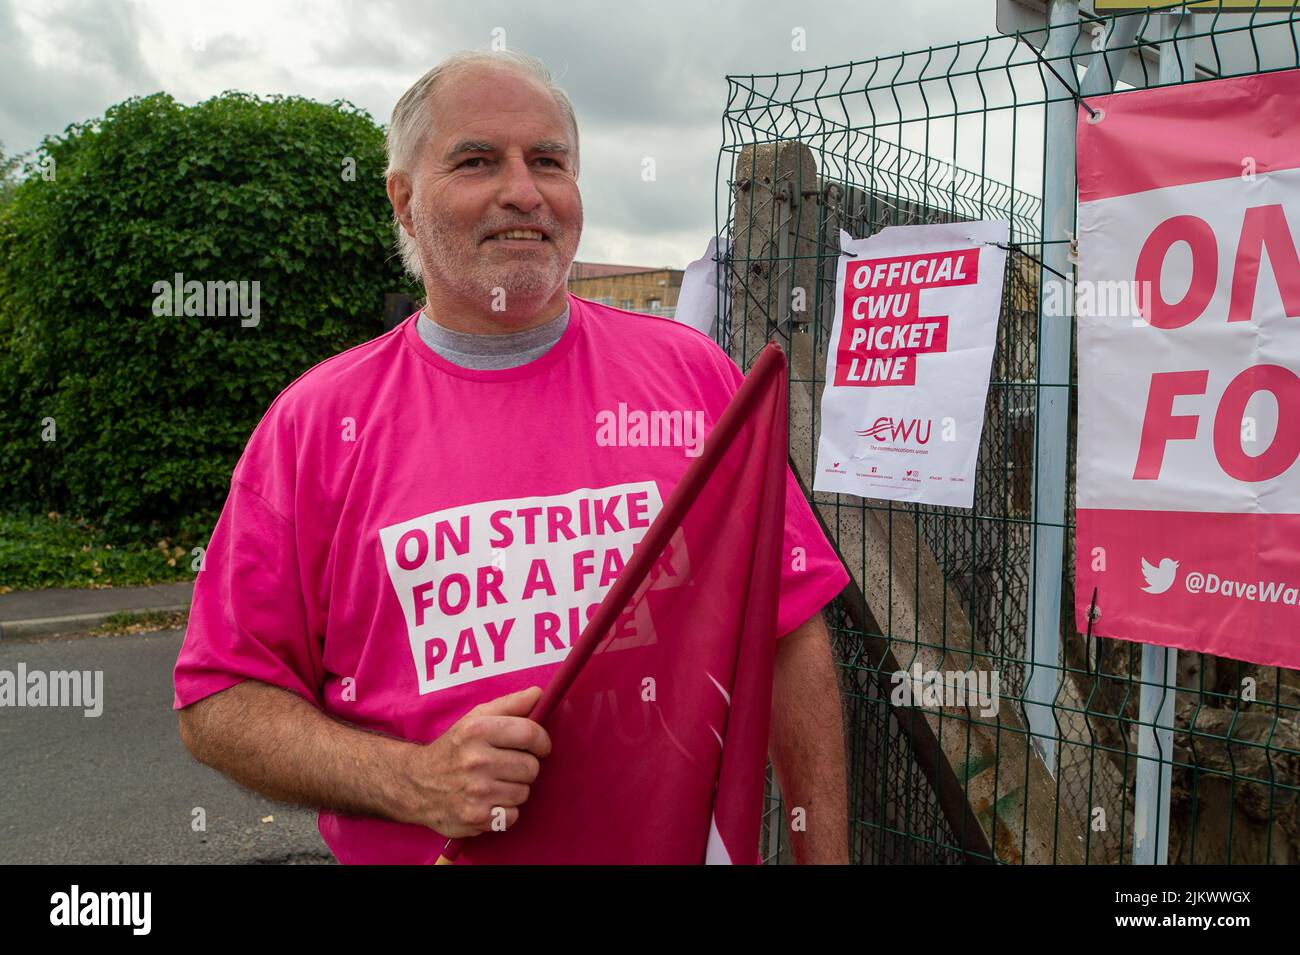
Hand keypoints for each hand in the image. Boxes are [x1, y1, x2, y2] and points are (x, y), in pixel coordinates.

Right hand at [396, 685, 550, 837]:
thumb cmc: (453, 748)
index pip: (530, 733)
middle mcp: (475, 760)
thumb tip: (538, 693)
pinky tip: (489, 802)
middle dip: (525, 767)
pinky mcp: (475, 818)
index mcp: (476, 730)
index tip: (539, 746)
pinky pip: (513, 815)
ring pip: (524, 792)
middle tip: (508, 766)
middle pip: (531, 767)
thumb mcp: (474, 719)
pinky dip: (505, 812)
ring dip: (514, 789)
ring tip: (495, 784)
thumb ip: (509, 705)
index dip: (542, 741)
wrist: (415, 784)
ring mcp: (475, 792)